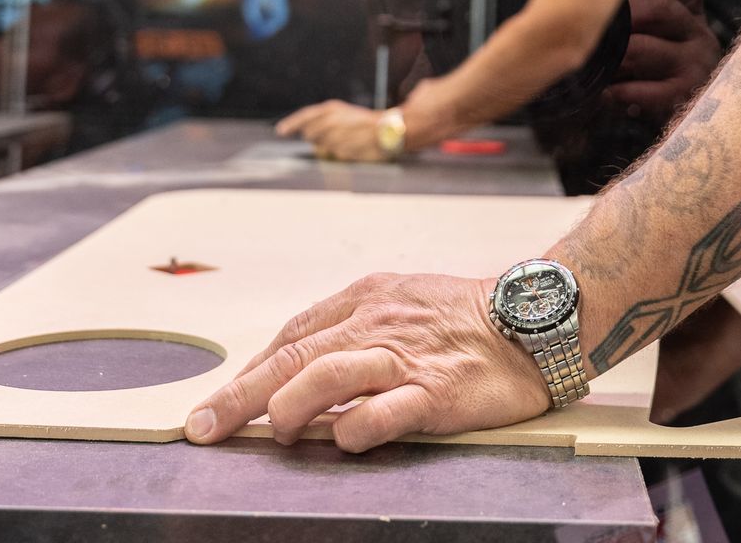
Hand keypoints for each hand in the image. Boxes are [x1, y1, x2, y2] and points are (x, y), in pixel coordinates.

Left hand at [184, 272, 550, 451]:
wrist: (535, 319)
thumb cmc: (466, 317)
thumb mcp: (401, 300)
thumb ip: (354, 328)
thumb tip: (301, 370)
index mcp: (365, 299)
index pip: (292, 337)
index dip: (250, 371)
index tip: (219, 402)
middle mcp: (377, 323)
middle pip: (294, 357)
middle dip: (241, 395)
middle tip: (205, 427)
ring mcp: (405, 356)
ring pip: (328, 374)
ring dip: (289, 406)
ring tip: (272, 432)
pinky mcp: (436, 390)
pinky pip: (385, 411)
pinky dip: (355, 429)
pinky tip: (341, 441)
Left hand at [276, 100, 389, 161]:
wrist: (386, 130)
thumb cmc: (361, 122)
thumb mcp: (341, 114)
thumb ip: (322, 121)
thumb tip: (305, 134)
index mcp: (330, 109)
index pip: (304, 116)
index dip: (290, 124)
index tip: (280, 131)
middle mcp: (330, 121)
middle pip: (309, 134)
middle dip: (316, 137)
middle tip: (333, 135)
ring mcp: (336, 137)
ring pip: (320, 147)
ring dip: (329, 146)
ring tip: (346, 140)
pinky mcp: (342, 151)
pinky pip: (333, 155)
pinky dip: (339, 153)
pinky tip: (351, 146)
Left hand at [599, 0, 720, 120]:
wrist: (685, 119)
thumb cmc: (652, 68)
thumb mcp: (648, 33)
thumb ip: (630, 10)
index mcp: (691, 10)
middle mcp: (699, 32)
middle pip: (660, 6)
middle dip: (620, 13)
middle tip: (592, 23)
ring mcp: (696, 64)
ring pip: (642, 48)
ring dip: (611, 55)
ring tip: (593, 61)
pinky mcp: (685, 95)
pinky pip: (643, 90)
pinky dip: (618, 91)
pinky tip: (604, 92)